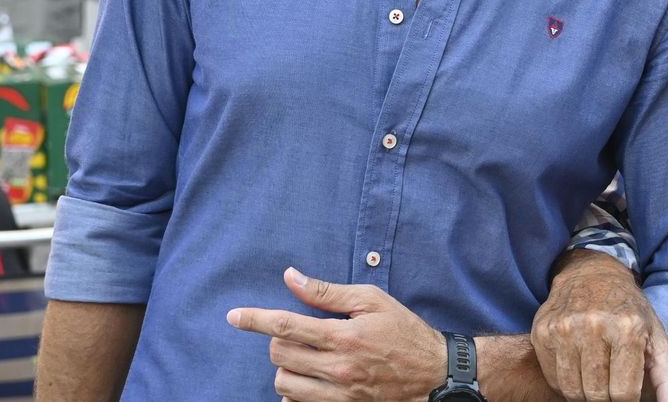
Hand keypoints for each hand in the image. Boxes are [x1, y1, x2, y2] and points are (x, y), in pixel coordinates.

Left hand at [227, 266, 441, 401]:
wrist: (432, 374)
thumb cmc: (404, 331)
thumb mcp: (372, 300)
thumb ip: (329, 292)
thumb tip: (292, 277)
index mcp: (343, 336)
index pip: (286, 326)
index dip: (255, 319)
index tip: (234, 316)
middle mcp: (338, 368)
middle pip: (279, 356)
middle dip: (277, 341)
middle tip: (294, 333)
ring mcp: (339, 394)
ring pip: (284, 384)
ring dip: (286, 367)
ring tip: (304, 356)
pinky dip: (295, 392)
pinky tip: (308, 378)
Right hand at [532, 250, 667, 401]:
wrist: (592, 273)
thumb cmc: (629, 311)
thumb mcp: (656, 338)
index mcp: (627, 328)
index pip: (623, 394)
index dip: (626, 401)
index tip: (627, 392)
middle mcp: (594, 325)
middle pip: (596, 395)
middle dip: (606, 398)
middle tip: (610, 384)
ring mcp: (564, 328)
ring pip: (572, 391)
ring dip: (585, 393)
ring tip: (595, 377)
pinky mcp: (542, 331)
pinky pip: (553, 379)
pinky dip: (565, 383)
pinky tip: (577, 366)